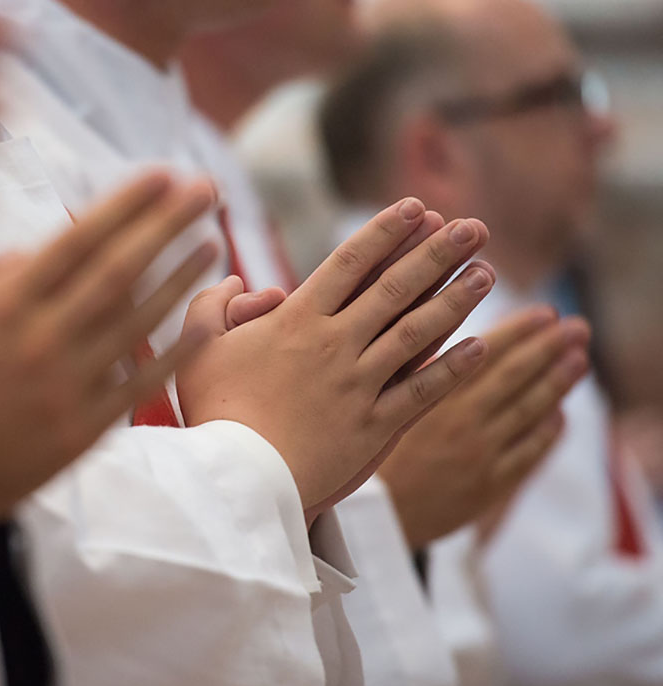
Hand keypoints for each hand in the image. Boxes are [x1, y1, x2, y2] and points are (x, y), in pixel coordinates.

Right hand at [0, 173, 217, 522]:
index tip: (162, 174)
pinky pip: (141, 385)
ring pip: (138, 323)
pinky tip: (203, 325)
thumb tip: (11, 241)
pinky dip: (176, 354)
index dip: (125, 204)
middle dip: (168, 225)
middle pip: (120, 271)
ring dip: (180, 280)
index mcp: (1, 303)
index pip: (77, 239)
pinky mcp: (82, 430)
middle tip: (206, 191)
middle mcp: (44, 339)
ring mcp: (68, 387)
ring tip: (212, 244)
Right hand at [179, 198, 493, 520]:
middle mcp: (335, 344)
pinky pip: (422, 391)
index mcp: (295, 320)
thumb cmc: (213, 411)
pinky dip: (453, 368)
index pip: (350, 262)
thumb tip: (236, 281)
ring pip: (417, 333)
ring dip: (455, 300)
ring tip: (487, 273)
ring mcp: (359, 384)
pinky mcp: (373, 426)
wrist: (237, 477)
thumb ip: (212, 305)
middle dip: (437, 253)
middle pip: (395, 288)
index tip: (417, 207)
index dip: (386, 231)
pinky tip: (479, 346)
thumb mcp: (197, 347)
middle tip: (473, 227)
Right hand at [381, 307, 590, 548]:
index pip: (485, 352)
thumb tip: (450, 333)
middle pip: (514, 377)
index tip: (544, 311)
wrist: (373, 514)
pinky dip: (548, 431)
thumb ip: (416, 367)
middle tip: (575, 326)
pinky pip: (529, 453)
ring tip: (578, 358)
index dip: (518, 330)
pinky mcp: (489, 485)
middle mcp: (461, 422)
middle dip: (548, 348)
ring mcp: (480, 454)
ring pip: (529, 411)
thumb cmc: (371, 452)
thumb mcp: (382, 401)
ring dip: (558, 383)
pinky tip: (560, 413)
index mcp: (432, 396)